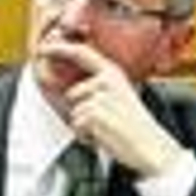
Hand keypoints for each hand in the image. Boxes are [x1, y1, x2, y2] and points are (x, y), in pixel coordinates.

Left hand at [38, 40, 184, 177]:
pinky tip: (105, 137)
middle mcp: (106, 81)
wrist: (152, 147)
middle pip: (72, 94)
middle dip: (83, 111)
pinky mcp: (92, 114)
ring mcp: (98, 97)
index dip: (60, 48)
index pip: (82, 53)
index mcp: (113, 73)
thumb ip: (99, 88)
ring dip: (85, 125)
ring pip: (74, 113)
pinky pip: (76, 126)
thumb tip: (74, 91)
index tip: (44, 47)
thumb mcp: (120, 98)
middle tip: (107, 121)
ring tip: (108, 129)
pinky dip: (86, 136)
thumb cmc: (136, 127)